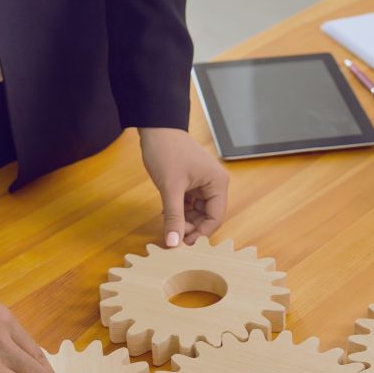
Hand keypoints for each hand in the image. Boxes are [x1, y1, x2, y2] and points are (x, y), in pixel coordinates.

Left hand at [139, 127, 228, 246]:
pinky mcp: (192, 181)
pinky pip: (189, 203)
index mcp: (218, 183)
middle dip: (191, 227)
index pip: (215, 218)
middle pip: (207, 216)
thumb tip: (174, 242)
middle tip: (173, 234)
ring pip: (197, 211)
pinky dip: (179, 210)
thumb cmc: (167, 151)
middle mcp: (215, 183)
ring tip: (168, 223)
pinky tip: (167, 213)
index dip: (201, 233)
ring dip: (184, 219)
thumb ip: (174, 217)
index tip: (184, 244)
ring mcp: (203, 182)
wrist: (155, 127)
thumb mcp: (170, 188)